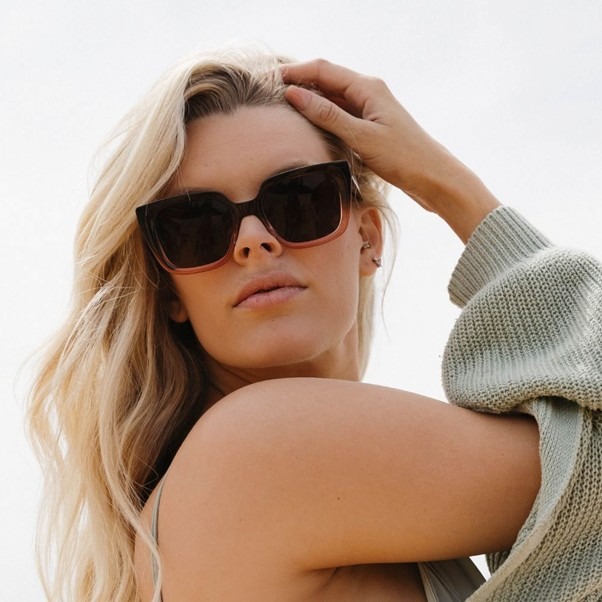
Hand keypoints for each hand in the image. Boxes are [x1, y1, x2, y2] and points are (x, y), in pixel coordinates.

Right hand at [281, 59, 500, 241]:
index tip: (269, 79)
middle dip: (299, 82)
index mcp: (368, 88)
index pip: (323, 69)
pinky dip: (322, 116)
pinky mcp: (371, 126)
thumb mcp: (362, 137)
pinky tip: (309, 124)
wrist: (434, 177)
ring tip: (283, 108)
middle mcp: (368, 92)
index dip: (294, 72)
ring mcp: (370, 109)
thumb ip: (328, 116)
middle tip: (270, 93)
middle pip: (326, 79)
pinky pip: (340, 114)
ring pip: (332, 97)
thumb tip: (295, 94)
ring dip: (309, 99)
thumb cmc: (404, 157)